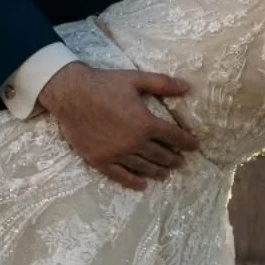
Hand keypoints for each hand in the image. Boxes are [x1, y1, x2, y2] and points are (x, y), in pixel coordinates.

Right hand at [38, 61, 199, 191]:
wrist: (70, 93)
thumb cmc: (104, 83)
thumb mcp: (136, 79)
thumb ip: (163, 84)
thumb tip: (187, 87)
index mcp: (145, 123)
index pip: (173, 136)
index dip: (186, 142)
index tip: (194, 145)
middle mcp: (134, 142)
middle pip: (161, 155)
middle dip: (174, 158)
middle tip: (181, 161)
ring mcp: (116, 154)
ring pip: (144, 167)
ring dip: (158, 171)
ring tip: (166, 174)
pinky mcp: (100, 160)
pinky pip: (120, 176)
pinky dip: (133, 182)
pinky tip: (142, 185)